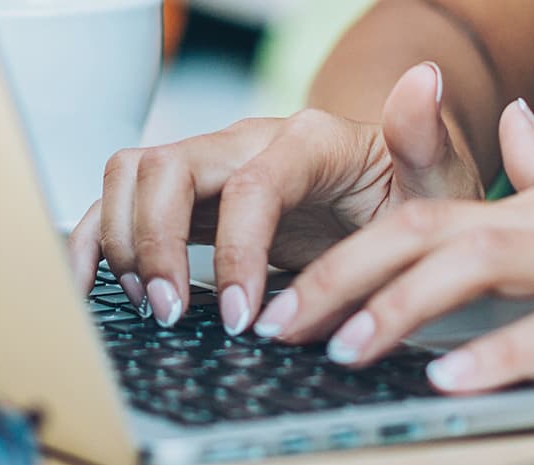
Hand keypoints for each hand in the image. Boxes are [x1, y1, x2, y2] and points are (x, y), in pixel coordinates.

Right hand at [66, 62, 482, 332]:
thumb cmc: (414, 196)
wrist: (395, 196)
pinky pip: (121, 205)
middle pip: (166, 168)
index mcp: (307, 140)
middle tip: (174, 314)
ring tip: (154, 307)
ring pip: (130, 177)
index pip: (249, 183)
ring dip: (123, 242)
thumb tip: (425, 78)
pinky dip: (95, 240)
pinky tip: (94, 288)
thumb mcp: (439, 181)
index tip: (245, 317)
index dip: (236, 250)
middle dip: (156, 243)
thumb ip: (427, 139)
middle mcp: (247, 143)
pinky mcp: (191, 200)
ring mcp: (212, 168)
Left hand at [257, 99, 533, 393]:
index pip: (424, 217)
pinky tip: (451, 378)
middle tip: (279, 323)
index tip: (286, 295)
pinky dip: (503, 353)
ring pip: (485, 265)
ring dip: (404, 306)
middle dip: (344, 274)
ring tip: (345, 348)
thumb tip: (507, 120)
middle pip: (431, 231)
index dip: (346, 252)